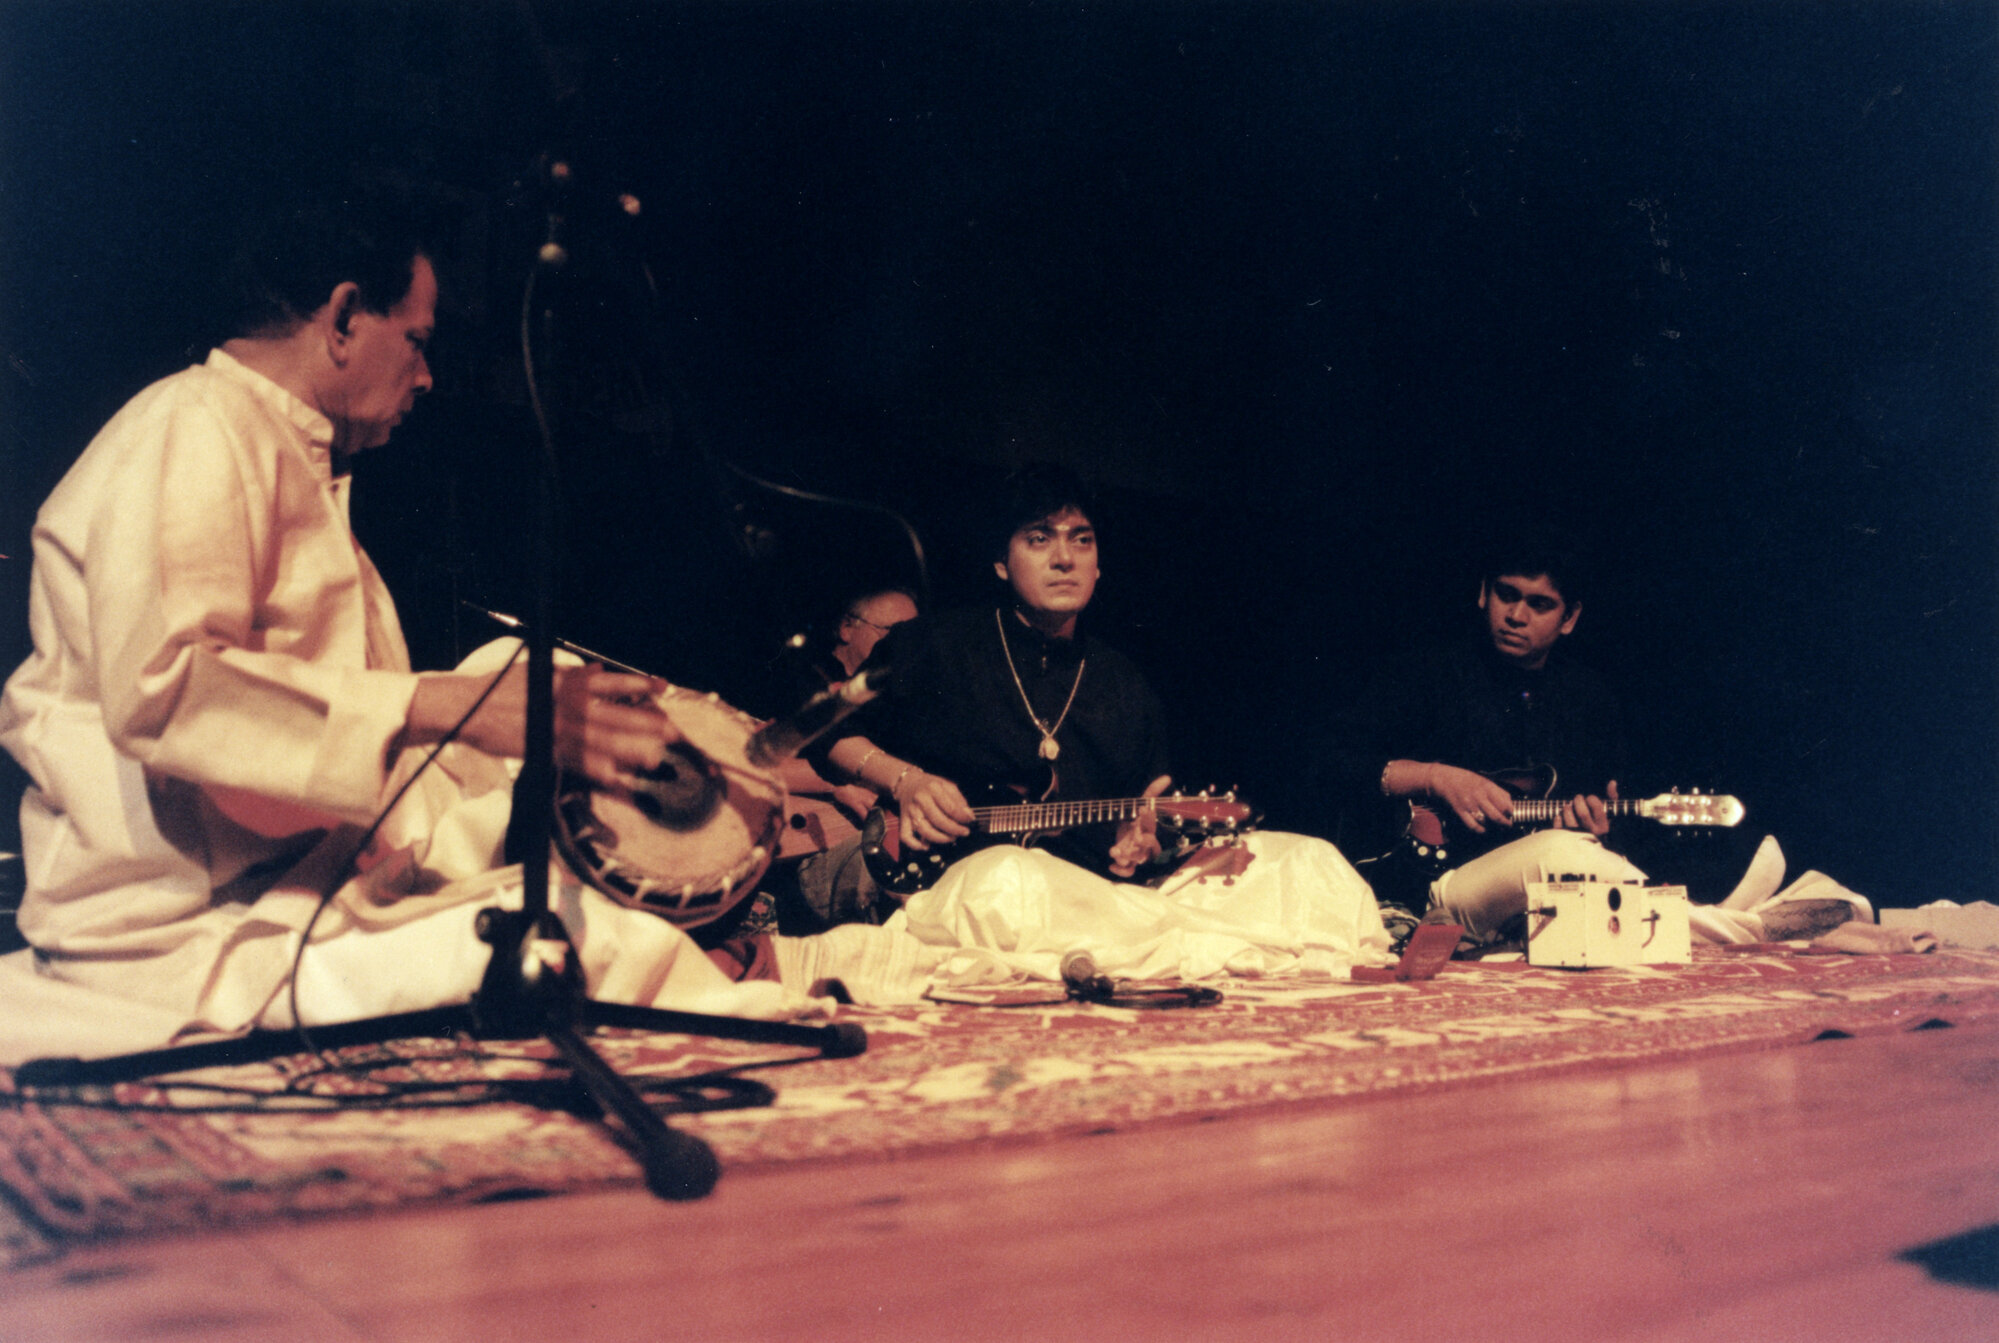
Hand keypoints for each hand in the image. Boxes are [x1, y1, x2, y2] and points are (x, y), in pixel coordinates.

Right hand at [411, 663, 677, 791]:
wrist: (467, 706)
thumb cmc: (501, 689)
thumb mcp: (538, 673)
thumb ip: (570, 675)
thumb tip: (598, 670)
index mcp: (566, 682)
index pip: (609, 681)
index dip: (637, 684)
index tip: (662, 687)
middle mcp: (565, 703)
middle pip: (612, 714)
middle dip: (644, 724)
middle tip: (672, 731)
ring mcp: (555, 728)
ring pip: (599, 740)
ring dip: (628, 750)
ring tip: (654, 757)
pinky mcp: (543, 749)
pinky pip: (575, 761)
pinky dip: (596, 769)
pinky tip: (617, 777)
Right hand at [894, 770, 974, 848]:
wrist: (908, 783)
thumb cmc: (929, 785)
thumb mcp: (947, 785)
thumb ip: (959, 800)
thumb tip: (968, 816)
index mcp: (933, 788)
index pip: (950, 807)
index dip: (962, 817)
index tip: (970, 820)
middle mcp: (920, 800)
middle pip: (938, 821)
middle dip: (954, 830)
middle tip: (963, 832)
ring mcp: (911, 811)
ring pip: (925, 831)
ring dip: (940, 839)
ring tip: (951, 838)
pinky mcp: (903, 820)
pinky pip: (906, 836)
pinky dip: (915, 845)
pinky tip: (926, 846)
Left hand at [1109, 774, 1172, 876]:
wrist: (1127, 838)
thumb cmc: (1136, 822)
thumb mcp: (1140, 804)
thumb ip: (1152, 791)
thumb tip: (1167, 777)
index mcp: (1148, 828)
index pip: (1151, 823)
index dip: (1148, 817)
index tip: (1143, 808)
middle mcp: (1144, 842)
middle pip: (1149, 844)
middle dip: (1143, 841)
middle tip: (1135, 837)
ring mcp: (1137, 853)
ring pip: (1138, 858)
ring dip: (1127, 855)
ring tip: (1115, 851)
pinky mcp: (1129, 863)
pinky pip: (1129, 871)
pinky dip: (1122, 871)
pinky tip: (1112, 866)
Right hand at [1426, 763, 1514, 835]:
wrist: (1443, 778)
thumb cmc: (1464, 778)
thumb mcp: (1483, 780)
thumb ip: (1496, 790)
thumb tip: (1509, 801)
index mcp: (1487, 786)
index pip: (1505, 803)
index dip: (1510, 812)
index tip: (1511, 814)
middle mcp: (1479, 795)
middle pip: (1497, 815)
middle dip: (1505, 824)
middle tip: (1507, 826)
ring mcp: (1469, 804)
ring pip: (1486, 821)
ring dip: (1493, 827)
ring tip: (1496, 828)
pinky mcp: (1460, 810)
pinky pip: (1472, 825)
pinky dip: (1480, 830)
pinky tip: (1483, 829)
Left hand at [1556, 780, 1617, 835]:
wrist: (1587, 846)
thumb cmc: (1598, 823)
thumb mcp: (1607, 812)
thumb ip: (1611, 797)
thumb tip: (1612, 783)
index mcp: (1603, 826)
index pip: (1596, 807)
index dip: (1591, 798)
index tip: (1589, 799)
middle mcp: (1591, 833)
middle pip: (1582, 813)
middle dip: (1578, 801)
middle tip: (1577, 799)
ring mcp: (1578, 837)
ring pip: (1569, 819)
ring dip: (1567, 808)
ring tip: (1569, 807)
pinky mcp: (1565, 839)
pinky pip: (1558, 826)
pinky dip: (1558, 818)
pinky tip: (1562, 816)